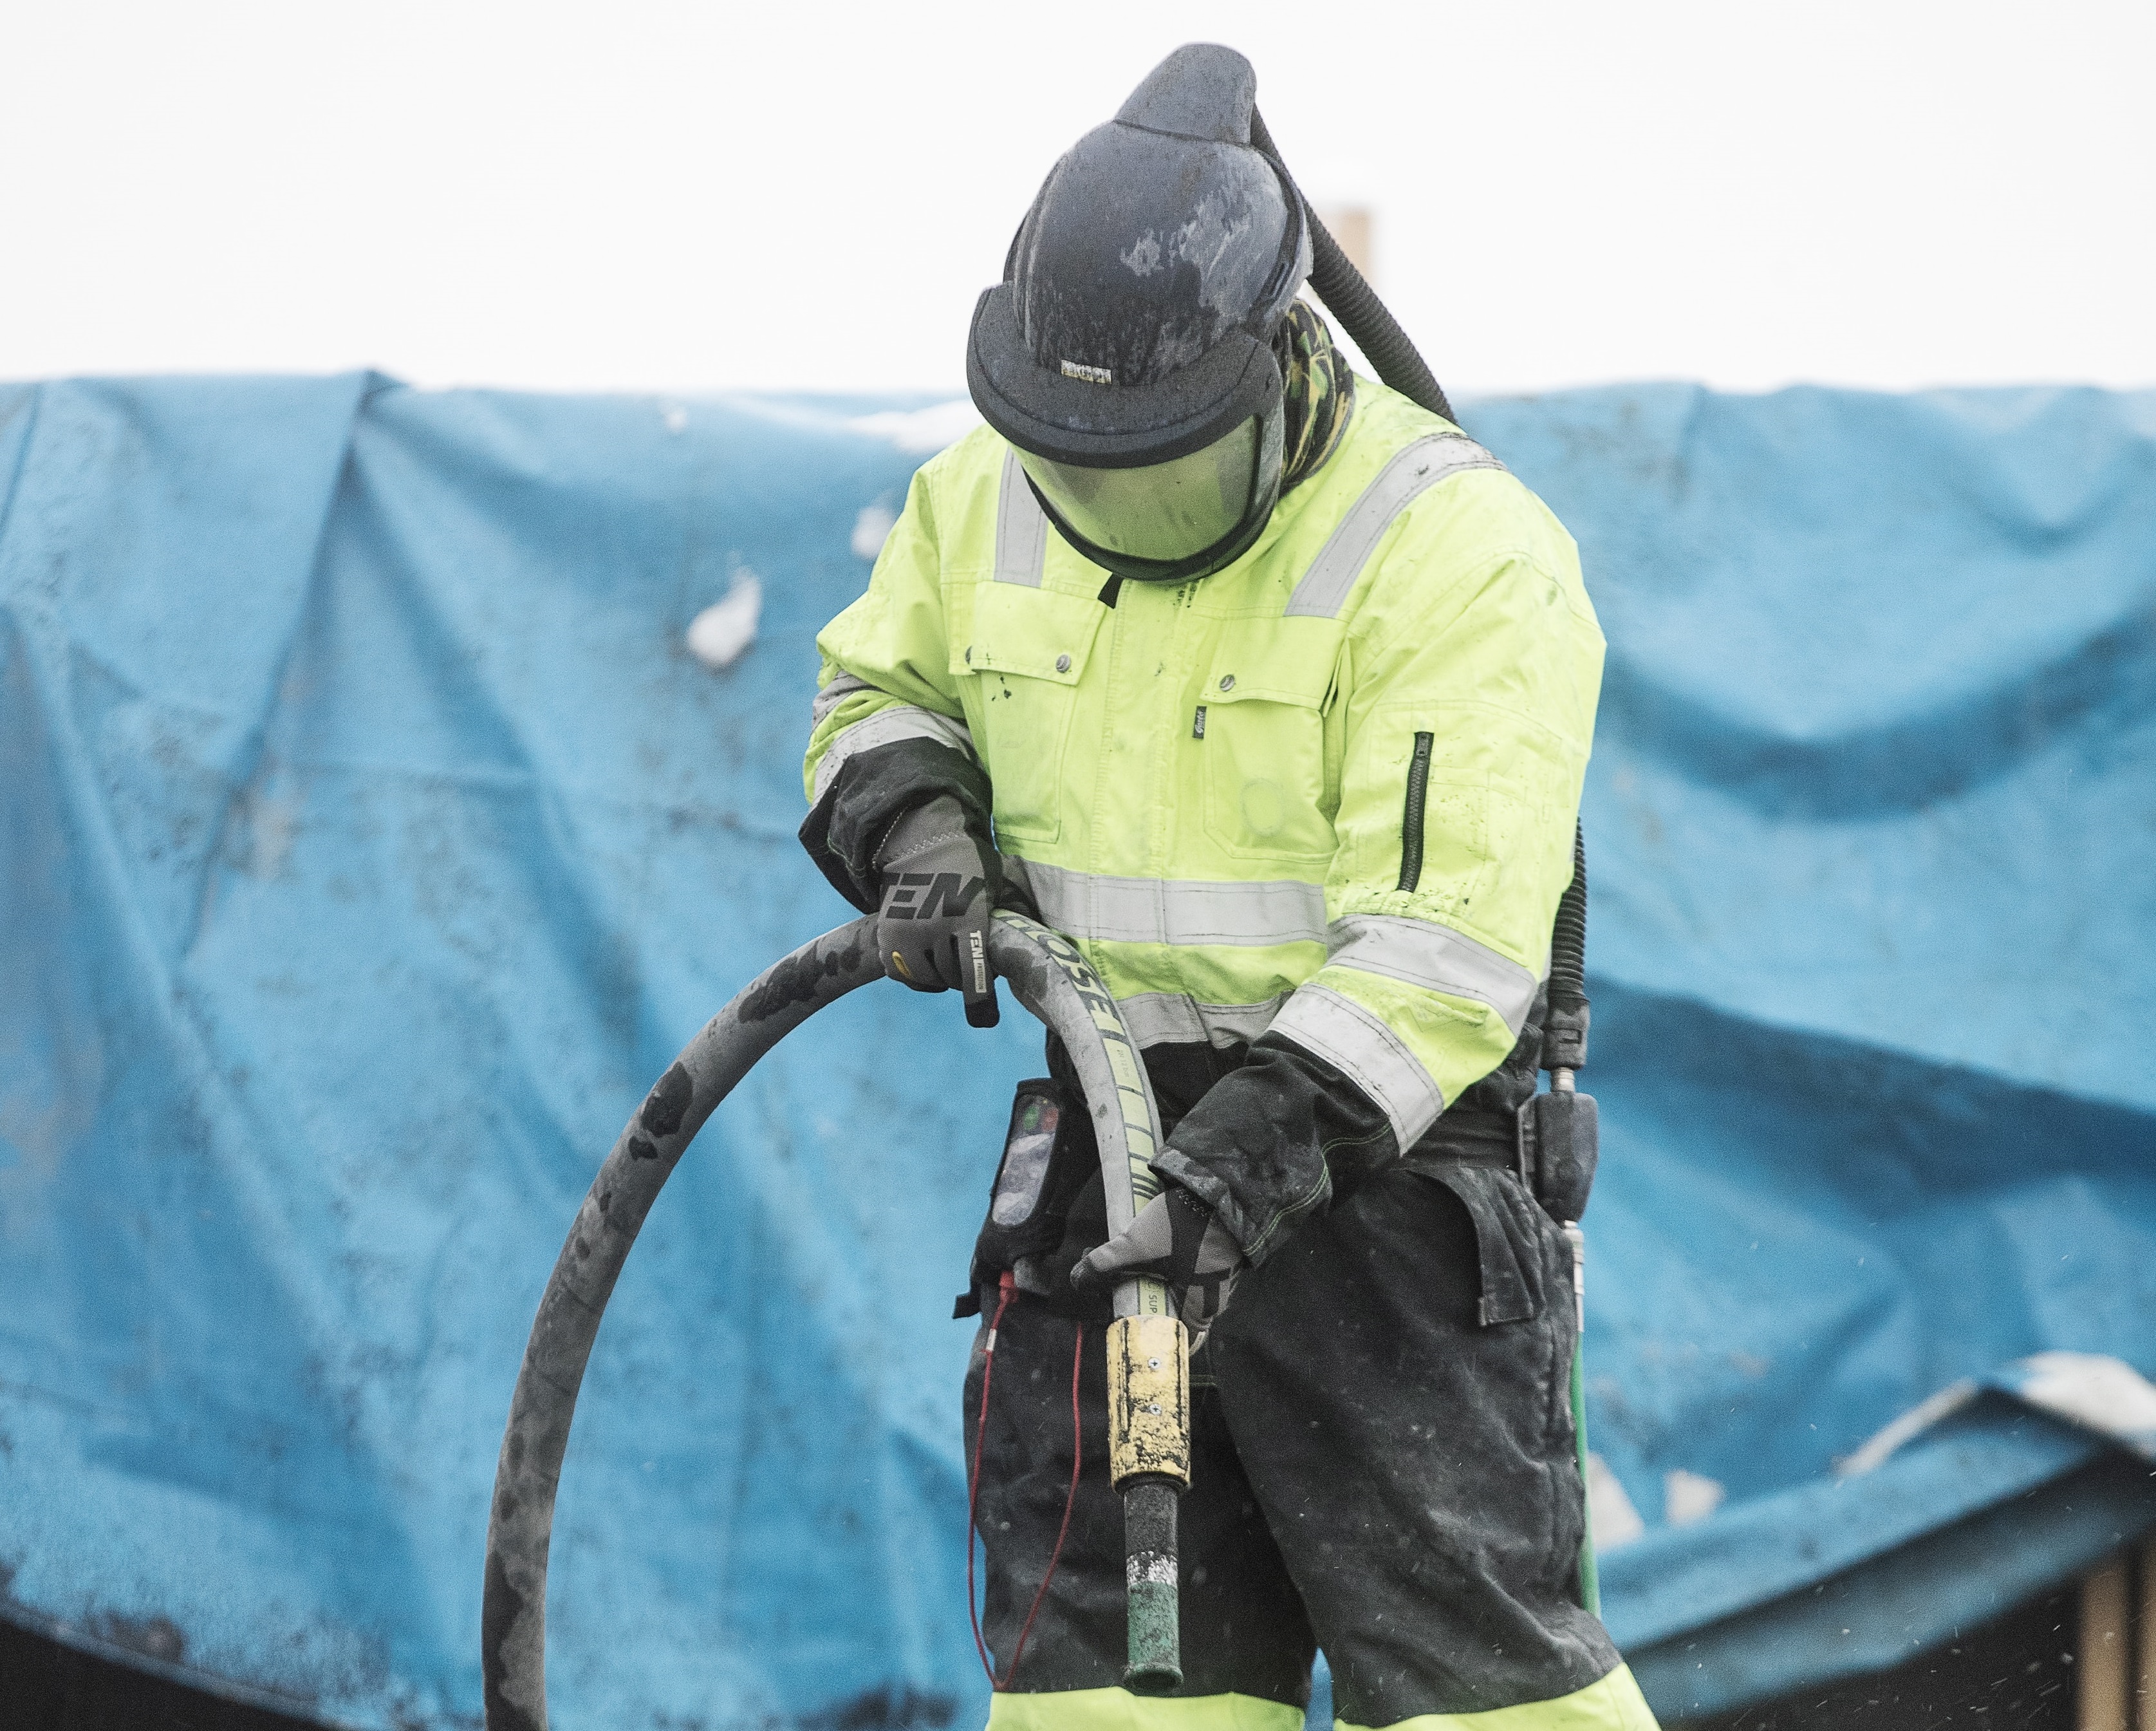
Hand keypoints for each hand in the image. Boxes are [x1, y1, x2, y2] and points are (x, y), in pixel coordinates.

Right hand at [873, 797, 999, 1023]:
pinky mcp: (886, 936)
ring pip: (926, 978)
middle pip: (952, 977)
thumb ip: (1007, 922)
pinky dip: (915, 974)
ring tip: (948, 956)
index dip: (980, 1000)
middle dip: (964, 976)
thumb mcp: (996, 890)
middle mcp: (933, 927)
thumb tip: (1032, 955)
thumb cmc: (970, 868)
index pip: (974, 970)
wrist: (922, 844)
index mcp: (966, 916)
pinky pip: (902, 974)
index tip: (985, 1021)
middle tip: (970, 959)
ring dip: (940, 976)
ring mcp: (906, 933)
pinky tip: (926, 959)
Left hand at [1072, 1184, 1244, 1340]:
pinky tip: (1152, 1245)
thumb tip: (1077, 1280)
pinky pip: (1191, 1269)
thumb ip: (1105, 1265)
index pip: (1174, 1339)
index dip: (1147, 1332)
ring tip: (1131, 1258)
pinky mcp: (1219, 1255)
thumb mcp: (1136, 1247)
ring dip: (1155, 1277)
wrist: (1219, 1187)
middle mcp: (1215, 1301)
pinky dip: (1170, 1263)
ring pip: (1182, 1288)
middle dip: (1144, 1298)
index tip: (1124, 1316)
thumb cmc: (1184, 1227)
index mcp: (1200, 1310)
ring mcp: (1221, 1277)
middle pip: (1173, 1311)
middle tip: (1118, 1282)